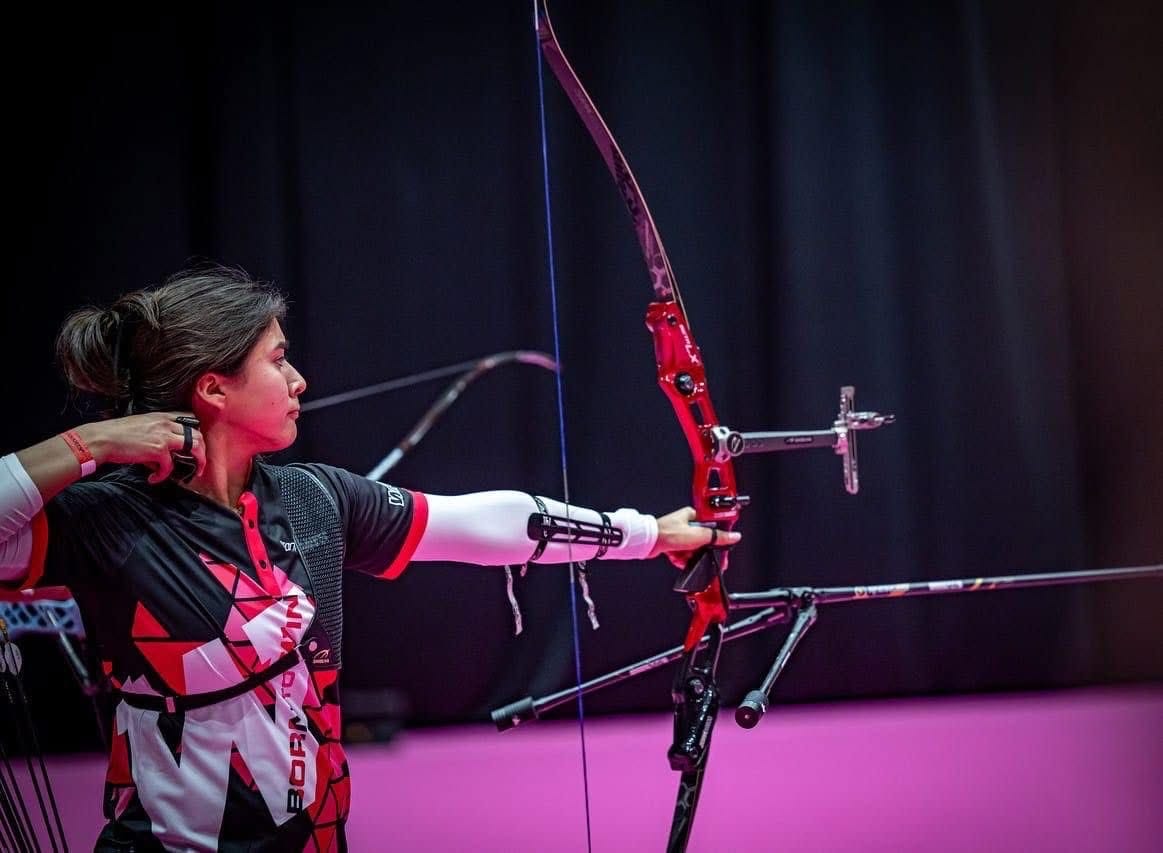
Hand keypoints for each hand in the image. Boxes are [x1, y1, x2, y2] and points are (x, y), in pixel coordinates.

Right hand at [76, 411, 206, 483]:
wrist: (101, 439)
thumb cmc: (115, 434)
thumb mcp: (140, 425)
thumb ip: (155, 432)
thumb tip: (163, 452)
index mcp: (162, 417)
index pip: (190, 420)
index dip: (195, 433)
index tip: (195, 446)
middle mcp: (166, 424)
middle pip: (197, 434)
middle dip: (202, 451)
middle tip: (199, 464)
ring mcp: (164, 436)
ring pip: (194, 446)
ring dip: (197, 461)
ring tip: (191, 473)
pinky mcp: (158, 450)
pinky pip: (170, 466)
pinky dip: (163, 475)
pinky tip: (153, 479)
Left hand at [649, 506, 740, 568]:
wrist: (647, 542)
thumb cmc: (667, 533)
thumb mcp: (698, 535)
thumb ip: (717, 537)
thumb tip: (734, 536)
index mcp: (693, 516)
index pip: (713, 527)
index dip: (718, 539)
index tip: (723, 548)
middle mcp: (686, 524)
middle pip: (703, 541)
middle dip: (701, 552)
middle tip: (705, 558)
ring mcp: (679, 535)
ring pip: (692, 550)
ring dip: (690, 557)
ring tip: (685, 557)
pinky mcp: (673, 545)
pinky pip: (683, 555)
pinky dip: (681, 559)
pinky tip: (678, 560)